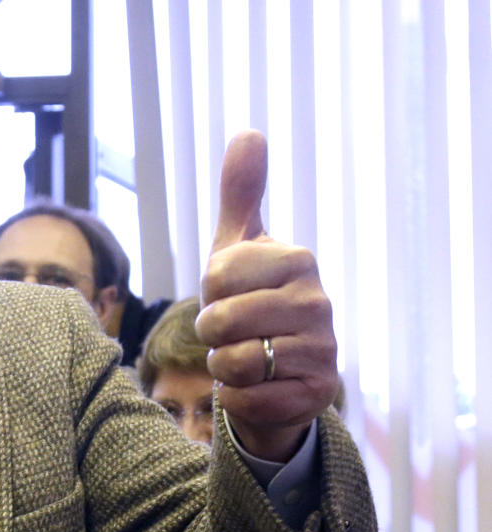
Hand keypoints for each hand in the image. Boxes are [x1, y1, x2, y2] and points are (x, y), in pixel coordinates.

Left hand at [195, 130, 338, 460]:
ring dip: (224, 367)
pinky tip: (257, 388)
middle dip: (211, 334)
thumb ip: (241, 195)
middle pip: (219, 321)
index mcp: (298, 260)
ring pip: (232, 363)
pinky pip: (248, 400)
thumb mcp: (238, 249)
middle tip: (234, 333)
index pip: (215, 277)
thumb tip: (248, 131)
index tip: (229, 295)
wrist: (278, 374)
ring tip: (246, 358)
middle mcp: (318, 303)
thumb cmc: (250, 302)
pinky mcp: (316, 394)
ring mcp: (323, 350)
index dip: (208, 293)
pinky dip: (237, 399)